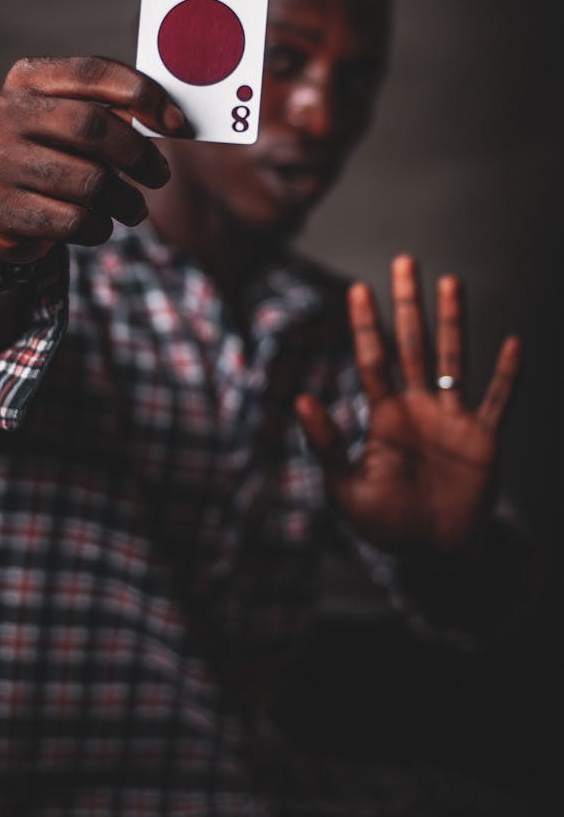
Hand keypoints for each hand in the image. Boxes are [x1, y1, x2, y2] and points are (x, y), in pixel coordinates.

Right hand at [0, 56, 191, 262]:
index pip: (93, 72)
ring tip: (134, 208)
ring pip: (89, 182)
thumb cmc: (55, 156)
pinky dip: (100, 227)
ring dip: (126, 201)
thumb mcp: (76, 123)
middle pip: (92, 126)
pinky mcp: (0, 209)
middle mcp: (5, 113)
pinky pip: (74, 221)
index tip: (177, 124)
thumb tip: (173, 121)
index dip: (143, 94)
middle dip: (138, 154)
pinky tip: (100, 224)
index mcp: (27, 78)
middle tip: (160, 174)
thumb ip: (115, 112)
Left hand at [295, 254, 521, 552]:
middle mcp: (419, 406)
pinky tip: (514, 343)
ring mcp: (453, 419)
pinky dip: (508, 374)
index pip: (374, 359)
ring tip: (451, 281)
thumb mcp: (345, 489)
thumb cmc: (385, 524)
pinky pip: (500, 401)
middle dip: (408, 305)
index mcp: (385, 415)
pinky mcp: (485, 439)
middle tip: (404, 260)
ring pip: (454, 359)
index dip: (366, 325)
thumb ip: (326, 445)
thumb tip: (301, 399)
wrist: (432, 555)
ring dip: (453, 322)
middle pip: (413, 344)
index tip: (358, 288)